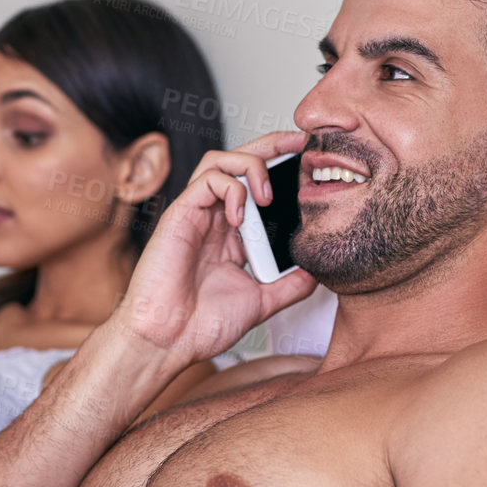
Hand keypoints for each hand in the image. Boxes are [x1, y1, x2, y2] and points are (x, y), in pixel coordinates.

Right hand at [112, 130, 316, 364]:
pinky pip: (207, 180)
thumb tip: (318, 270)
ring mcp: (196, 214)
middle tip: (303, 145)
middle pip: (240, 161)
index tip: (311, 167)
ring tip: (268, 195)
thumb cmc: (203, 324)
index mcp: (232, 234)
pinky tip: (240, 217)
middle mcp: (214, 218)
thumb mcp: (262, 302)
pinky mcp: (180, 214)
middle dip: (273, 146)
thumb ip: (290, 285)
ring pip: (221, 160)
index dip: (282, 168)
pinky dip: (231, 189)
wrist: (168, 341)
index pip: (257, 185)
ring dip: (251, 165)